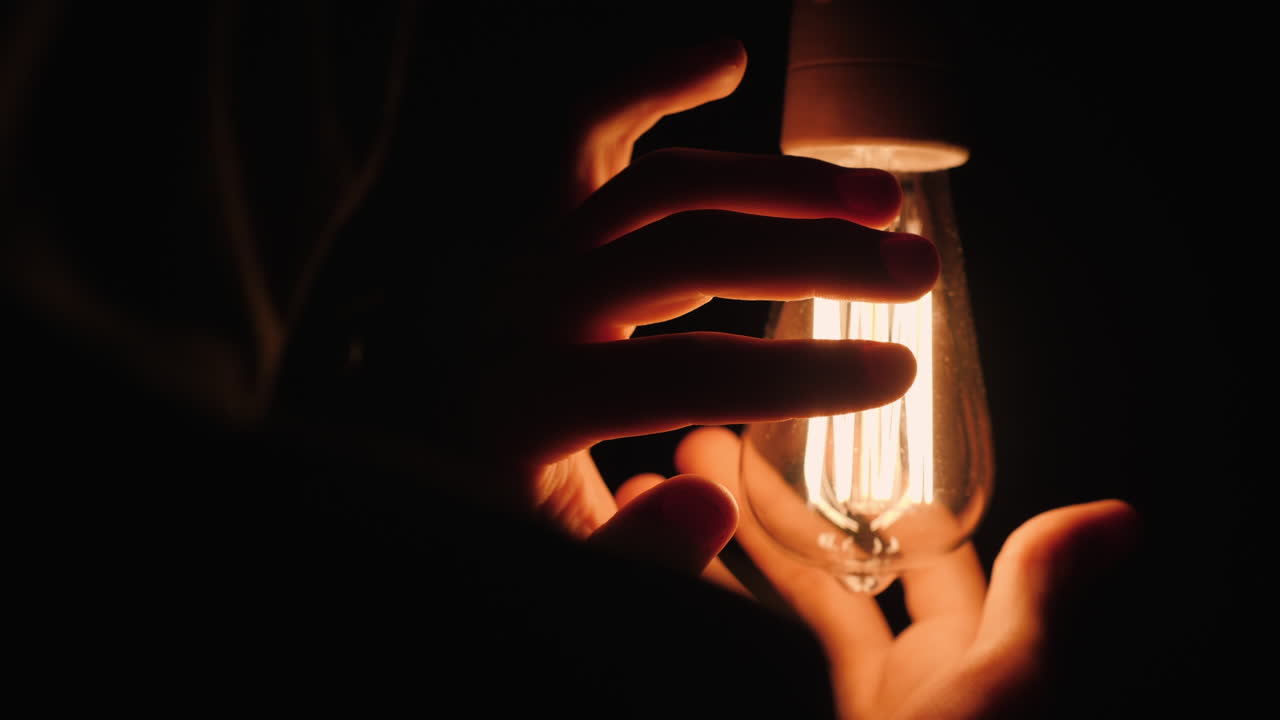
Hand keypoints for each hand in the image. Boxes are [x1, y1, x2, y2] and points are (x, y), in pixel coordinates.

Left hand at [383, 38, 938, 539]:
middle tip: (915, 272)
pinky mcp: (523, 217)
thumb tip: (711, 499)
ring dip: (776, 181)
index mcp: (517, 407)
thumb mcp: (562, 560)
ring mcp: (517, 251)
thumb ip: (633, 553)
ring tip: (878, 197)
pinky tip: (725, 62)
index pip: (679, 376)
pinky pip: (582, 131)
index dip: (796, 374)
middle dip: (811, 258)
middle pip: (681, 254)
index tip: (897, 371)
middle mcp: (514, 310)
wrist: (422, 447)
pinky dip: (650, 86)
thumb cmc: (500, 502)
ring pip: (656, 186)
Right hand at [644, 426, 1140, 719]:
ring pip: (773, 607)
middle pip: (833, 565)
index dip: (881, 486)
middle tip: (715, 437)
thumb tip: (1120, 518)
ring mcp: (827, 707)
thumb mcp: (1004, 698)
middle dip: (780, 498)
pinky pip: (738, 646)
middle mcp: (894, 686)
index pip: (922, 553)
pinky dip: (701, 599)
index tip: (833, 422)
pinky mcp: (775, 699)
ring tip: (668, 473)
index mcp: (960, 666)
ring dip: (729, 541)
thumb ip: (1039, 605)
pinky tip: (657, 553)